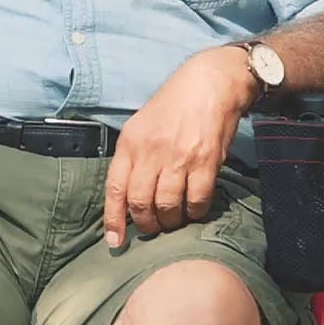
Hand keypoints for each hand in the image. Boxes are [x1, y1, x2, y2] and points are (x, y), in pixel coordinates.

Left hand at [103, 47, 254, 247]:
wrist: (210, 83)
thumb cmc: (174, 105)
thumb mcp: (141, 125)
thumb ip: (133, 158)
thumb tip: (128, 196)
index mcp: (130, 142)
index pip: (115, 188)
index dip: (114, 220)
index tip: (116, 241)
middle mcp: (151, 151)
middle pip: (141, 203)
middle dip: (147, 224)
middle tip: (154, 228)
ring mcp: (179, 156)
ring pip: (168, 205)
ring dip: (171, 221)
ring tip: (175, 220)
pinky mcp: (206, 161)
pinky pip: (197, 199)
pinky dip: (195, 211)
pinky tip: (195, 209)